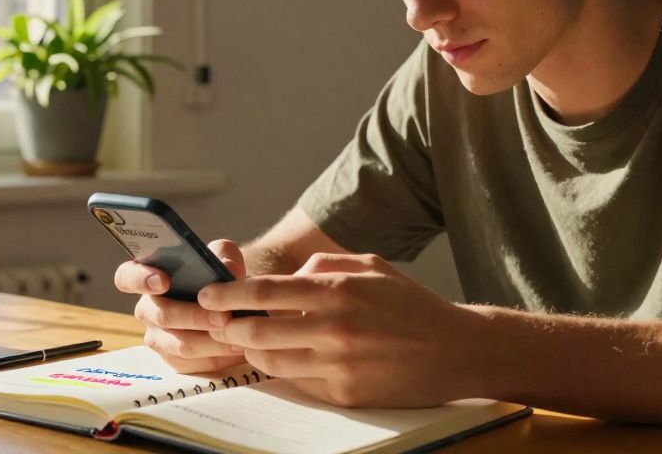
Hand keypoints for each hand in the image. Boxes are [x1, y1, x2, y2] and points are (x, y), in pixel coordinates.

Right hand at [113, 239, 247, 373]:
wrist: (233, 304)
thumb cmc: (218, 275)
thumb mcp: (222, 256)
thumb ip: (223, 255)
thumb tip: (226, 268)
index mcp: (148, 277)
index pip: (127, 277)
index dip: (140, 279)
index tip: (164, 281)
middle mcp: (147, 309)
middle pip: (162, 315)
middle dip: (195, 316)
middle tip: (224, 316)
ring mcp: (158, 337)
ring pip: (181, 344)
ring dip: (211, 340)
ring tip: (238, 332)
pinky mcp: (174, 360)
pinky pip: (193, 363)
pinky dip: (218, 356)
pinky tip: (237, 347)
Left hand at [198, 252, 480, 407]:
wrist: (454, 351)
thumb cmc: (409, 304)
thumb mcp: (369, 266)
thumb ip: (322, 267)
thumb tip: (283, 280)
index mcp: (338, 291)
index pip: (265, 292)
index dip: (228, 294)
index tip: (207, 294)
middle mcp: (334, 329)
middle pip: (257, 332)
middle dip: (229, 327)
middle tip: (217, 321)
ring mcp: (338, 365)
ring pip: (271, 361)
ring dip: (251, 351)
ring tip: (246, 340)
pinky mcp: (344, 394)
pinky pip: (297, 382)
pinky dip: (285, 370)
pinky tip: (285, 359)